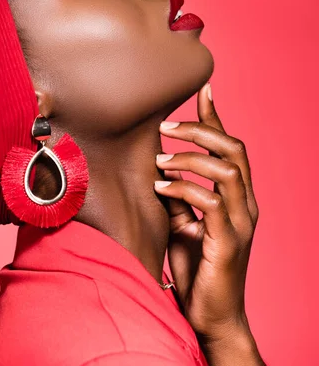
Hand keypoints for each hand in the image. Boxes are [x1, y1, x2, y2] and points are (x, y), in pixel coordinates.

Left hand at [154, 82, 258, 344]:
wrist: (210, 315)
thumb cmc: (197, 267)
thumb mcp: (181, 222)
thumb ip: (178, 195)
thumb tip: (158, 166)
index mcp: (237, 197)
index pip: (230, 147)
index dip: (216, 116)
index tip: (203, 89)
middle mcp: (245, 204)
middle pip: (234, 149)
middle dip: (201, 130)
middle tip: (166, 126)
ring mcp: (241, 222)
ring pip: (227, 170)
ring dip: (190, 158)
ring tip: (159, 160)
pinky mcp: (229, 241)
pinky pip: (210, 202)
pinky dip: (183, 189)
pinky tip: (160, 188)